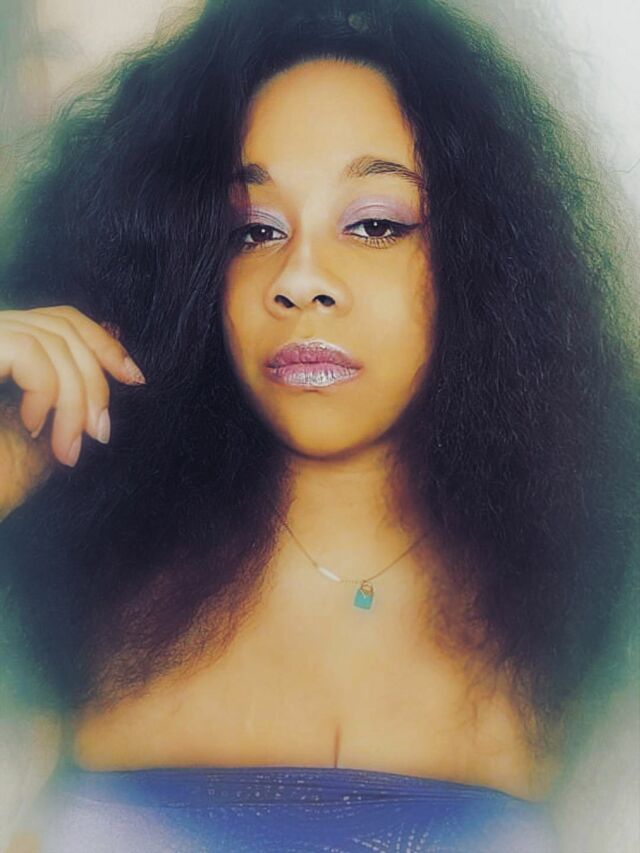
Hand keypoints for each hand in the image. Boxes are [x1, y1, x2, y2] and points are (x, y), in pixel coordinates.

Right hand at [0, 305, 145, 520]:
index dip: (104, 344)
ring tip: (66, 448)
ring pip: (51, 342)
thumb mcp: (39, 436)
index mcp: (1, 349)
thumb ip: (69, 398)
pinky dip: (45, 392)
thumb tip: (115, 359)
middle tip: (99, 433)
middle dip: (95, 382)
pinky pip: (29, 354)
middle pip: (62, 326)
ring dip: (73, 401)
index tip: (135, 379)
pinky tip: (33, 427)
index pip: (62, 320)